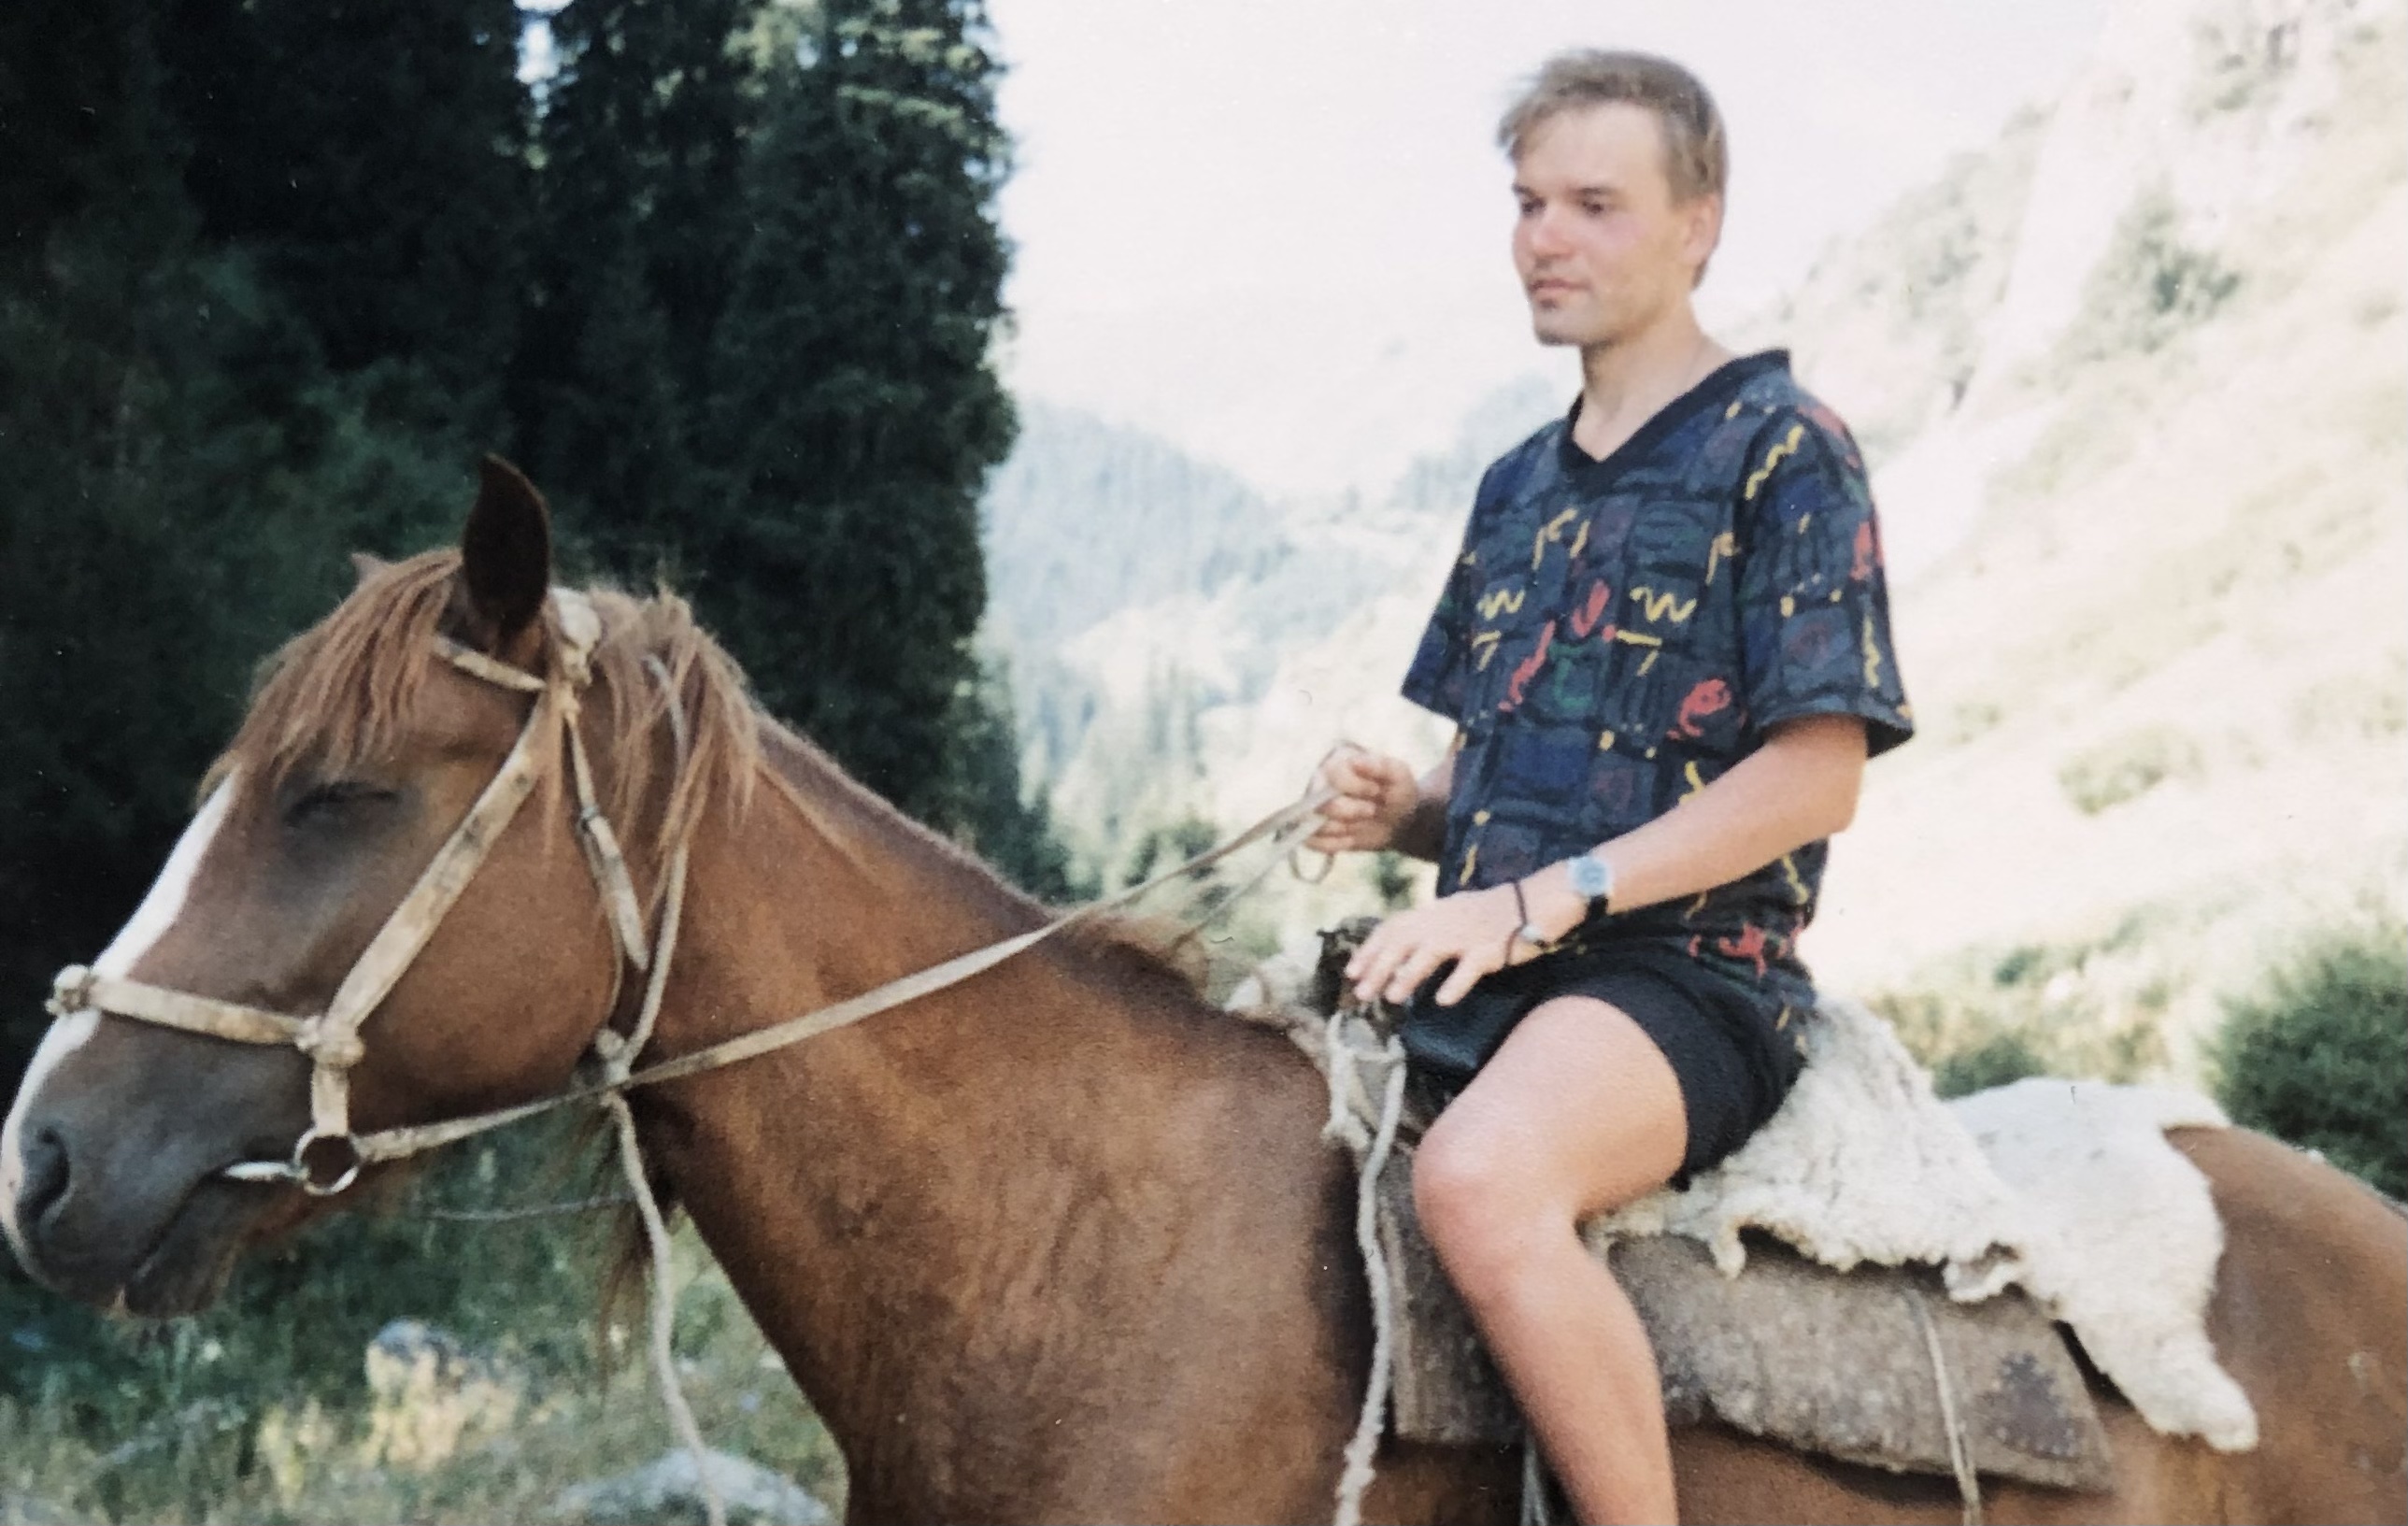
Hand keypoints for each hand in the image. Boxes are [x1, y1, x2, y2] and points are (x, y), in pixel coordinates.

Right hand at [1305, 746, 1420, 854]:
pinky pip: (1312, 842)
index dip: (1356, 786)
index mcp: (1339, 766)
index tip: (1377, 790)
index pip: (1333, 775)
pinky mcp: (1319, 832)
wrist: (1401, 820)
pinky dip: (1333, 844)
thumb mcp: (1398, 774)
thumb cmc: (1397, 791)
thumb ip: (1380, 766)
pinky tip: (1350, 840)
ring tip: (1361, 825)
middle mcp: (1322, 786)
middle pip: (1322, 803)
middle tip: (1372, 811)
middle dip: (1351, 811)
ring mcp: (1319, 810)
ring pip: (1316, 824)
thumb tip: (1355, 762)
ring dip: (1343, 829)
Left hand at [1344, 884, 1536, 1007]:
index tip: (1352, 971)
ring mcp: (1468, 935)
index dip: (1370, 949)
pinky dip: (1454, 984)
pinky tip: (1442, 1001)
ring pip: (1430, 953)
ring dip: (1408, 975)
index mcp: (1435, 911)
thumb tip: (1404, 938)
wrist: (1535, 902)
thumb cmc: (1495, 910)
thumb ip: (1431, 923)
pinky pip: (1469, 969)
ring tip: (1392, 998)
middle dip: (1378, 967)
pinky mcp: (1490, 950)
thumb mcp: (1456, 909)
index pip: (1393, 927)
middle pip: (1403, 942)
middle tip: (1361, 994)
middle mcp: (1445, 921)